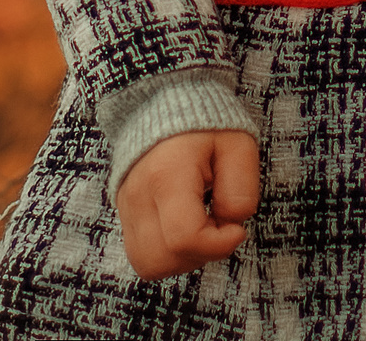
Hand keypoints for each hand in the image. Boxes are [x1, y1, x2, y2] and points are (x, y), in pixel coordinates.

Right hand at [115, 129, 258, 280]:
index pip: (184, 238)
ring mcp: (127, 206)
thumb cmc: (206, 123)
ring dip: (182, 258)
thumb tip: (231, 225)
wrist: (164, 100)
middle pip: (160, 260)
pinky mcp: (124, 212)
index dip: (218, 244)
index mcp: (167, 175)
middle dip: (199, 255)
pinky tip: (187, 225)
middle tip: (218, 225)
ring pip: (147, 264)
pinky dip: (168, 252)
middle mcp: (138, 196)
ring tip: (203, 225)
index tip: (236, 227)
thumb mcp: (238, 145)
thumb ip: (241, 190)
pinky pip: (142, 253)